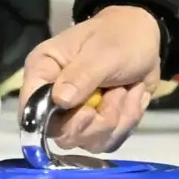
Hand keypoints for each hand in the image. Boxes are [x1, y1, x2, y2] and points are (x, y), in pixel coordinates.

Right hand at [20, 5, 164, 153]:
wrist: (148, 40)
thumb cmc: (119, 37)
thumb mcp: (103, 52)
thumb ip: (81, 76)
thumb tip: (60, 101)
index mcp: (43, 71)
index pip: (30, 106)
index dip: (51, 119)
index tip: (86, 112)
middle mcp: (53, 98)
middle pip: (61, 134)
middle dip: (96, 121)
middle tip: (116, 93)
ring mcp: (75, 116)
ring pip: (88, 141)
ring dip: (116, 117)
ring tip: (125, 89)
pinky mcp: (96, 126)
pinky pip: (109, 141)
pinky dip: (127, 120)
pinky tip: (132, 96)